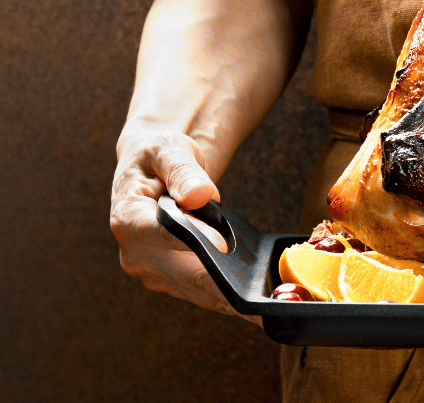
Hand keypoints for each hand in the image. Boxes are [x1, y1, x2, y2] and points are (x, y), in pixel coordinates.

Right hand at [112, 130, 260, 325]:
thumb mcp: (168, 150)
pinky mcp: (170, 282)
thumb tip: (198, 194)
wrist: (150, 173)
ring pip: (199, 291)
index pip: (165, 234)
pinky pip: (204, 293)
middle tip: (259, 293)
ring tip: (265, 302)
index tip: (224, 245)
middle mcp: (136, 254)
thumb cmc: (159, 158)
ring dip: (232, 296)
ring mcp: (152, 272)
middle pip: (186, 275)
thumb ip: (182, 170)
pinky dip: (230, 295)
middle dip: (224, 284)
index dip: (196, 240)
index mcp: (129, 218)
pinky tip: (257, 299)